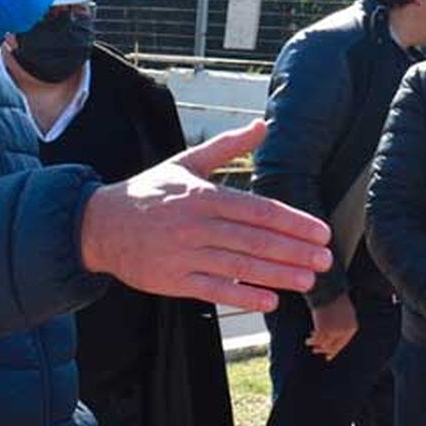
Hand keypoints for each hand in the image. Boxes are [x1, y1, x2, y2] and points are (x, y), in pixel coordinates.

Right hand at [80, 120, 332, 313]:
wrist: (99, 225)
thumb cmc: (150, 191)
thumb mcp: (187, 162)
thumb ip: (228, 146)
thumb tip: (262, 124)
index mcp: (205, 195)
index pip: (259, 210)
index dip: (293, 222)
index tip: (322, 232)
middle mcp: (197, 225)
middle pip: (255, 240)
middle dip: (295, 251)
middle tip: (326, 260)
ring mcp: (184, 255)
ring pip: (240, 267)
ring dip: (278, 275)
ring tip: (309, 281)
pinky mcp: (172, 281)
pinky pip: (213, 291)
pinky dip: (242, 297)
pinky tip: (270, 300)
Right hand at [308, 292, 358, 360]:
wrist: (328, 290)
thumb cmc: (334, 299)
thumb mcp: (343, 313)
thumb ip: (342, 325)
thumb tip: (333, 340)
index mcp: (352, 327)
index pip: (343, 343)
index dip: (334, 350)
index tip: (328, 357)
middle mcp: (345, 331)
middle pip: (334, 346)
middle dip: (325, 350)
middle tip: (316, 351)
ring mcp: (335, 331)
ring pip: (324, 344)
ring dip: (316, 344)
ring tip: (309, 342)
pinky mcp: (324, 329)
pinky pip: (317, 339)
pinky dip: (313, 339)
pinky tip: (308, 339)